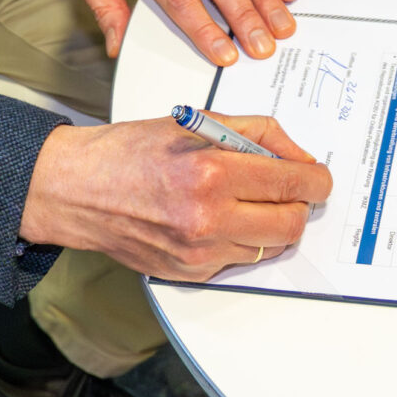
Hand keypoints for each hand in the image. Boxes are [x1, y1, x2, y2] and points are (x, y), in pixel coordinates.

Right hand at [22, 114, 330, 280]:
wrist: (79, 189)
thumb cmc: (131, 151)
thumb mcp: (197, 123)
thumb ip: (256, 134)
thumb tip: (297, 156)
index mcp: (211, 172)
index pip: (292, 184)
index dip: (316, 180)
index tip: (318, 177)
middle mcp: (207, 218)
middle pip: (290, 224)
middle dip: (299, 205)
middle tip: (288, 190)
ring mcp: (198, 252)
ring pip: (268, 247)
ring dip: (270, 225)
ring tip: (248, 202)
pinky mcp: (189, 273)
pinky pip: (238, 261)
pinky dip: (240, 241)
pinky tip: (219, 219)